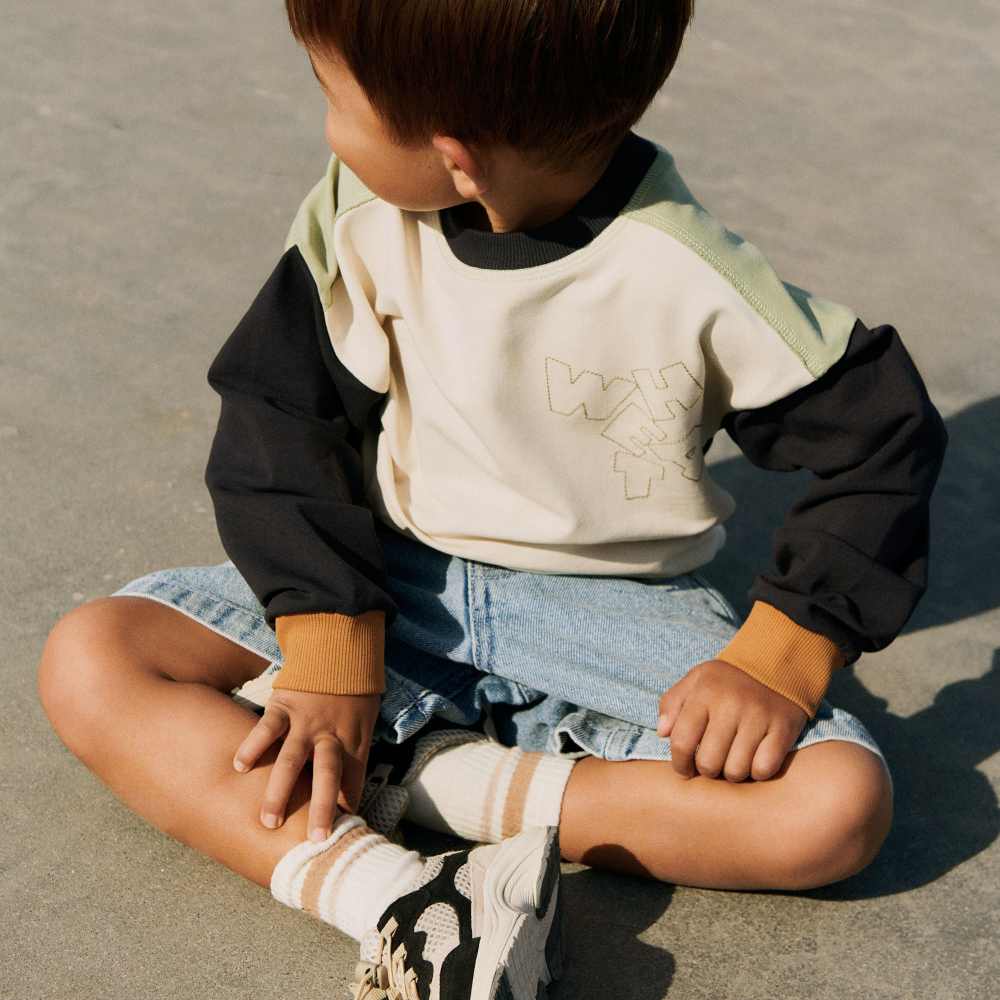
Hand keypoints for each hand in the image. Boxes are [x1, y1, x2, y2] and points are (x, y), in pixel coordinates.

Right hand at [232, 689, 380, 840]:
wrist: (339, 647)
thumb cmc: (353, 691)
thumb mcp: (366, 721)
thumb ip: (353, 755)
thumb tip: (347, 796)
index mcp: (355, 740)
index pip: (354, 782)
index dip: (348, 809)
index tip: (342, 838)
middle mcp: (331, 735)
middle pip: (328, 776)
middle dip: (322, 809)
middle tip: (315, 841)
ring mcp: (306, 722)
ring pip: (292, 760)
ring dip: (280, 791)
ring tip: (268, 821)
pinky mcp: (284, 706)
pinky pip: (267, 728)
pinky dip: (253, 746)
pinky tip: (240, 766)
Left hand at [656, 659, 806, 781]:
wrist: (775, 664)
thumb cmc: (728, 680)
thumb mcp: (696, 680)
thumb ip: (672, 703)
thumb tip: (662, 733)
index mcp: (705, 692)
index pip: (681, 742)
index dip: (679, 763)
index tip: (684, 768)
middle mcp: (731, 705)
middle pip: (709, 763)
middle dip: (706, 770)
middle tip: (711, 763)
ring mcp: (759, 717)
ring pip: (736, 771)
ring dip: (731, 773)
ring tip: (731, 760)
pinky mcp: (783, 729)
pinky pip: (764, 769)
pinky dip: (757, 772)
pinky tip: (753, 759)